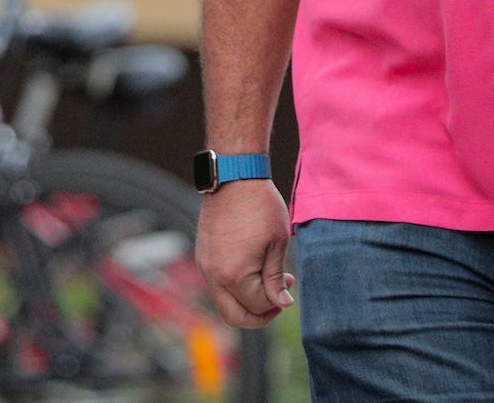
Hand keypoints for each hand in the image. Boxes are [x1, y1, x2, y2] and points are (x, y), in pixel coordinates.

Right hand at [195, 181, 296, 327]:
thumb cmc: (260, 206)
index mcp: (234, 274)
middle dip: (258, 316)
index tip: (290, 282)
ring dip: (245, 301)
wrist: (234, 176)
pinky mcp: (202, 255)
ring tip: (267, 281)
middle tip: (277, 301)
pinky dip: (234, 288)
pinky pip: (217, 285)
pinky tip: (252, 271)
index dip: (277, 302)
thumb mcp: (277, 243)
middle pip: (234, 316)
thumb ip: (276, 279)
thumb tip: (282, 304)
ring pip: (223, 302)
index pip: (257, 306)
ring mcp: (205, 265)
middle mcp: (214, 274)